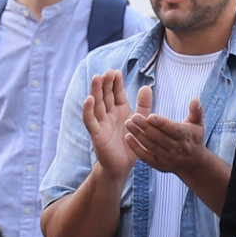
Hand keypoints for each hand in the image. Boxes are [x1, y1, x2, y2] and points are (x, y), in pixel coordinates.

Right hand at [81, 71, 140, 185]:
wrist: (123, 165)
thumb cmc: (131, 143)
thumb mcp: (140, 122)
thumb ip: (144, 105)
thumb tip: (147, 86)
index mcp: (120, 110)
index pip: (117, 92)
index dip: (116, 82)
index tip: (117, 71)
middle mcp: (109, 114)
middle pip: (105, 95)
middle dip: (106, 83)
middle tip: (108, 72)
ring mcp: (101, 122)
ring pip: (97, 104)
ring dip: (95, 91)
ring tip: (97, 78)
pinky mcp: (96, 133)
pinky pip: (90, 120)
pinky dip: (88, 110)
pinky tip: (88, 99)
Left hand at [124, 96, 207, 174]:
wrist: (193, 163)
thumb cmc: (193, 138)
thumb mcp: (198, 124)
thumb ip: (196, 111)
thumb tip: (195, 99)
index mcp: (185, 137)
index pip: (173, 130)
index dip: (161, 123)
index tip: (150, 116)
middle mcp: (177, 149)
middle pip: (159, 137)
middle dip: (146, 127)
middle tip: (134, 116)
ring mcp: (167, 158)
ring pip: (151, 146)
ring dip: (138, 135)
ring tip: (128, 123)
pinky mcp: (159, 165)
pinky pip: (145, 157)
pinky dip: (136, 148)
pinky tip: (127, 138)